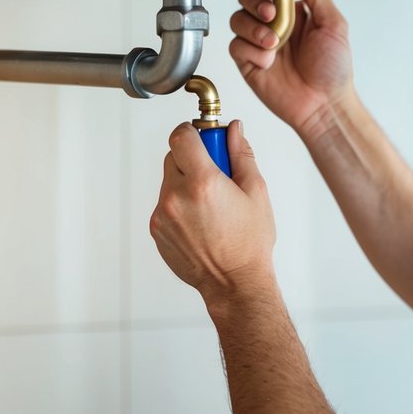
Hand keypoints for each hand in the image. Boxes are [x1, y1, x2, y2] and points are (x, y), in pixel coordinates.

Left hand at [149, 121, 275, 302]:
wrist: (233, 283)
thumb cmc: (249, 242)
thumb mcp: (256, 192)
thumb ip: (241, 155)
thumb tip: (234, 130)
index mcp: (203, 183)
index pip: (181, 136)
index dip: (192, 131)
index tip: (202, 137)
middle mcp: (176, 197)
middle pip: (174, 156)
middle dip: (192, 158)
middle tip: (215, 174)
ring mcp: (162, 215)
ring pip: (169, 181)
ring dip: (186, 183)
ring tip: (210, 205)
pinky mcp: (156, 230)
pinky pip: (165, 204)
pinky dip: (179, 205)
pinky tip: (201, 221)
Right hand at [229, 0, 352, 138]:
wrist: (324, 106)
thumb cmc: (334, 69)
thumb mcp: (332, 24)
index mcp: (292, 8)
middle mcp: (272, 21)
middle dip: (255, 0)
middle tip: (270, 13)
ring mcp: (258, 41)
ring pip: (237, 18)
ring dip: (253, 27)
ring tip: (273, 43)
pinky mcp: (247, 62)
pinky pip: (236, 46)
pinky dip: (250, 50)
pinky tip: (268, 61)